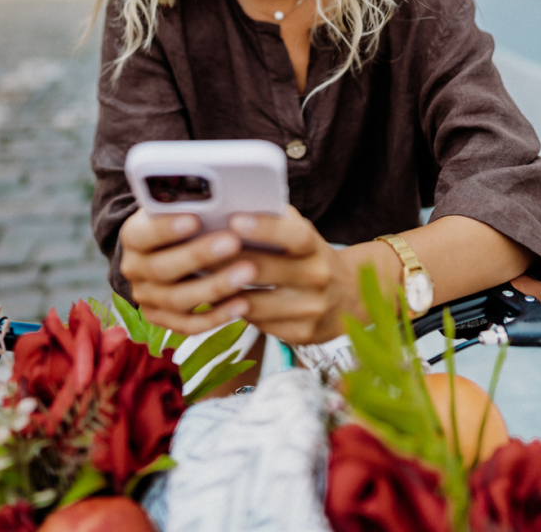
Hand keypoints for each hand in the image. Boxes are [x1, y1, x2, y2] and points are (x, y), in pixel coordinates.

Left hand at [119, 205, 360, 342]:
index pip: (292, 235)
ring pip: (254, 303)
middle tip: (194, 250)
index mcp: (314, 246)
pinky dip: (233, 311)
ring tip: (194, 277)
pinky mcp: (301, 334)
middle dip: (226, 260)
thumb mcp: (299, 234)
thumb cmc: (307, 256)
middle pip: (264, 270)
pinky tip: (215, 300)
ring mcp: (310, 309)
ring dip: (222, 291)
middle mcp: (317, 277)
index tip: (233, 219)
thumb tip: (230, 205)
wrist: (346, 297)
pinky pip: (257, 323)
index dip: (264, 227)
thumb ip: (274, 220)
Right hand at [119, 208, 251, 334]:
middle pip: (161, 269)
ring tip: (248, 272)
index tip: (195, 218)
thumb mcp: (178, 206)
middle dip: (199, 255)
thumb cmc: (181, 218)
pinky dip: (217, 316)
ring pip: (177, 299)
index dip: (166, 228)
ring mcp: (147, 298)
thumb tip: (218, 197)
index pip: (142, 234)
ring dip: (215, 287)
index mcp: (132, 236)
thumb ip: (189, 204)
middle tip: (233, 242)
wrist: (166, 249)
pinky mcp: (164, 319)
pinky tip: (243, 304)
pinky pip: (189, 325)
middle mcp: (134, 269)